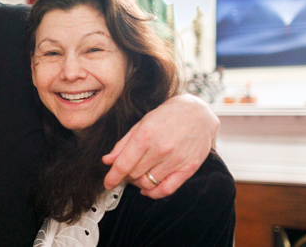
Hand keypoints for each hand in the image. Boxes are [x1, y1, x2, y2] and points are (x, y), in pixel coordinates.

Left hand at [101, 94, 218, 198]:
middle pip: (134, 174)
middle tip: (126, 171)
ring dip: (138, 183)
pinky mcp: (188, 168)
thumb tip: (107, 161)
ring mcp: (175, 160)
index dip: (112, 177)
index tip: (107, 183)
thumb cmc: (167, 116)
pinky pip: (167, 189)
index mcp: (145, 136)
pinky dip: (154, 193)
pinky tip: (148, 189)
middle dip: (125, 176)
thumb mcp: (140, 124)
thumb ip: (123, 144)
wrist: (197, 113)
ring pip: (148, 183)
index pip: (123, 164)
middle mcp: (160, 149)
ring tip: (138, 175)